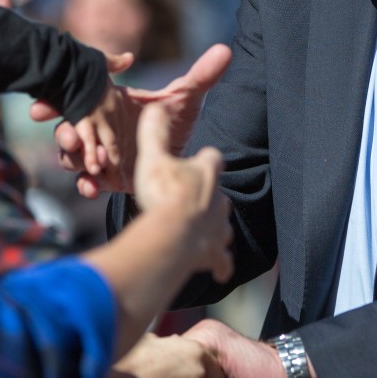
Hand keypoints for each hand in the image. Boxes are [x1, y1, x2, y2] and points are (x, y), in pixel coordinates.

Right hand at [32, 43, 232, 198]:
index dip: (54, 102)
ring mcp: (99, 154)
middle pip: (68, 130)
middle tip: (70, 138)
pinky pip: (88, 182)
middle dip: (64, 134)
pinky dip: (87, 185)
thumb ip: (201, 76)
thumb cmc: (175, 120)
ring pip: (73, 157)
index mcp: (107, 103)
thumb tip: (225, 50)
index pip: (75, 98)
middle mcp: (98, 128)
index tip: (40, 108)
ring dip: (76, 160)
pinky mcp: (107, 179)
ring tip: (89, 164)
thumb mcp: (186, 98)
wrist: (180, 156)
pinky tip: (93, 187)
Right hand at [133, 102, 232, 284]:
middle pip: (219, 193)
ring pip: (223, 226)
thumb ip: (154, 132)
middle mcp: (219, 199)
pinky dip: (221, 265)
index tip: (196, 161)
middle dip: (207, 196)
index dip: (204, 159)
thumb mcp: (153, 157)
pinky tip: (220, 270)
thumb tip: (155, 107)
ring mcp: (218, 228)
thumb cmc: (163, 194)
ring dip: (214, 228)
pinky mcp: (214, 253)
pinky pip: (223, 261)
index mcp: (207, 172)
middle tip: (189, 200)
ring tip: (201, 230)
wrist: (172, 235)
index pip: (213, 158)